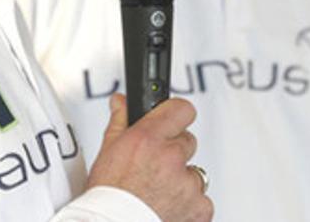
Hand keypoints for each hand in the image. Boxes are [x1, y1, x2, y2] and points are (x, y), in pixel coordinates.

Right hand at [85, 94, 212, 221]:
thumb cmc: (108, 199)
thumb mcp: (108, 153)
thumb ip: (120, 121)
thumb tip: (121, 102)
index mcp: (148, 139)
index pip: (181, 109)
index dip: (176, 116)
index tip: (172, 123)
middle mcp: (171, 157)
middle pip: (188, 142)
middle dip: (175, 153)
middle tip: (155, 169)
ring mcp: (188, 183)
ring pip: (195, 173)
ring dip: (182, 181)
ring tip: (158, 194)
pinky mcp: (200, 207)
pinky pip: (201, 200)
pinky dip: (189, 205)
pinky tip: (168, 208)